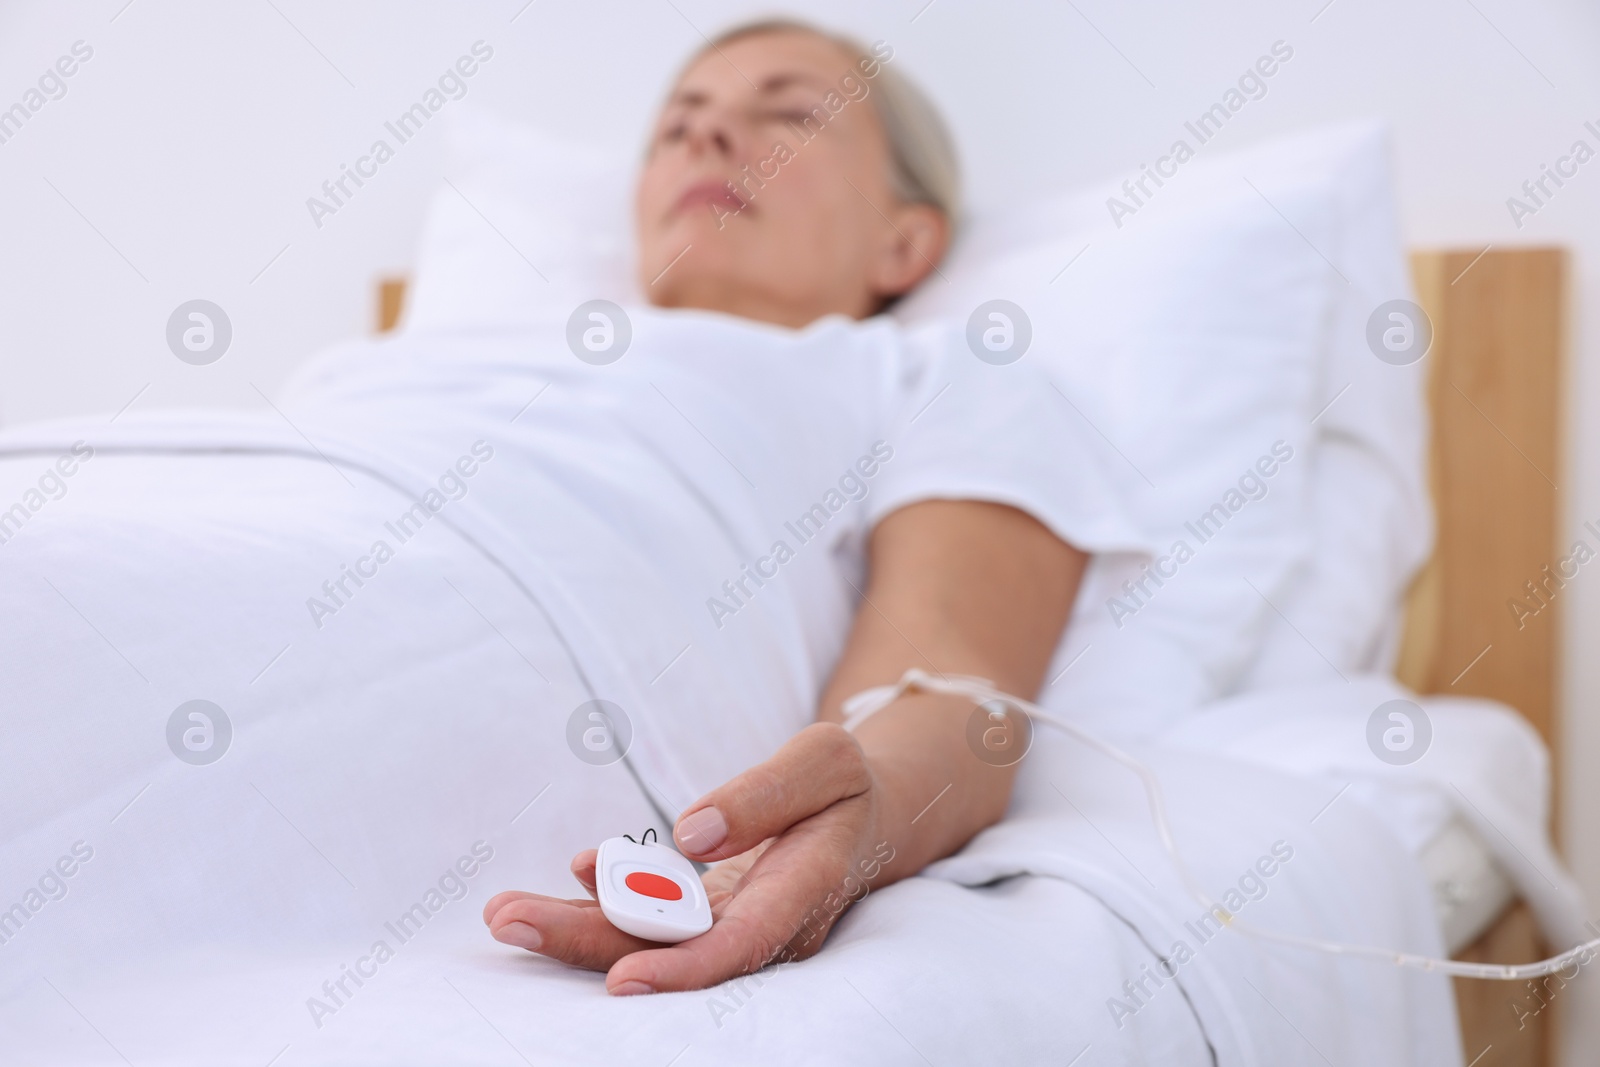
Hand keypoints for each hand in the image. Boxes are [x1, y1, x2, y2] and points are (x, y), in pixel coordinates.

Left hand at [482, 723, 897, 993]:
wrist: (866, 813)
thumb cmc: (846, 784)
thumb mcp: (826, 761)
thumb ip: (765, 793)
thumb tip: (691, 834)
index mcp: (801, 890)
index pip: (739, 945)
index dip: (681, 970)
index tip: (621, 980)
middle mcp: (759, 924)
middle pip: (667, 950)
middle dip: (583, 941)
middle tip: (507, 919)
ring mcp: (729, 923)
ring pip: (644, 938)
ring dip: (572, 926)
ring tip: (504, 911)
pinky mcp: (707, 912)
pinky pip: (646, 915)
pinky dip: (600, 899)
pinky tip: (569, 874)